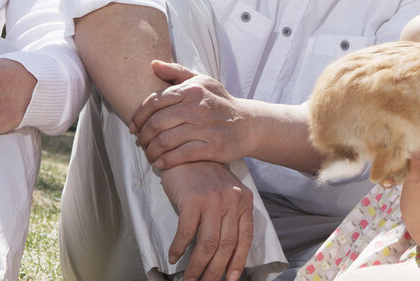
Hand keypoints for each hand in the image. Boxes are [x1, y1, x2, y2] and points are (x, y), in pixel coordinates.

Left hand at [131, 60, 250, 167]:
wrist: (248, 124)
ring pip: (165, 141)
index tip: (133, 127)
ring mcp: (204, 127)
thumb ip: (177, 72)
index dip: (138, 116)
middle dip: (143, 136)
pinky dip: (165, 161)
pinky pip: (180, 155)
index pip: (154, 102)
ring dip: (151, 151)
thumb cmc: (220, 103)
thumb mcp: (203, 82)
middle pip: (156, 123)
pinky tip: (161, 163)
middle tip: (141, 143)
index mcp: (192, 90)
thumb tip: (153, 64)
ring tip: (149, 154)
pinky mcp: (211, 146)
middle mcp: (197, 107)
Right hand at [160, 161, 253, 280]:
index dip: (238, 261)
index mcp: (243, 200)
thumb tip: (224, 253)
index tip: (231, 278)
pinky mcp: (193, 199)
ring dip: (197, 266)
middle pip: (226, 246)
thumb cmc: (204, 177)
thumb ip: (229, 217)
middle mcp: (232, 200)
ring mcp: (213, 199)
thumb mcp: (225, 193)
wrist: (186, 152)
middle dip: (215, 271)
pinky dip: (179, 248)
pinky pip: (187, 232)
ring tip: (189, 279)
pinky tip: (174, 257)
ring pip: (207, 244)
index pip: (245, 238)